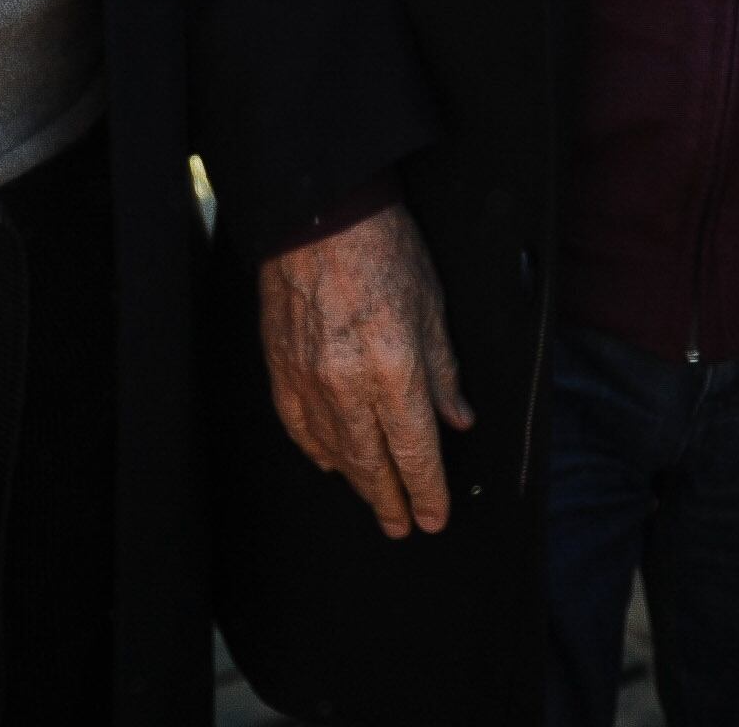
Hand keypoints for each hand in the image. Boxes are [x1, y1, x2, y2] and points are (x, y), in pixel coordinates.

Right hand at [257, 205, 471, 536]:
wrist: (319, 213)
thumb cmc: (383, 250)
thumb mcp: (432, 307)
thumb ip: (444, 371)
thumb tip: (457, 419)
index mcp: (394, 370)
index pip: (414, 452)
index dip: (426, 492)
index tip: (434, 517)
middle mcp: (348, 384)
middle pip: (372, 464)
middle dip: (390, 500)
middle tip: (401, 526)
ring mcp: (308, 378)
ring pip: (334, 451)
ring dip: (356, 481)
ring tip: (373, 498)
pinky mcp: (280, 366)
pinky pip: (298, 426)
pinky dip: (317, 450)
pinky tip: (329, 461)